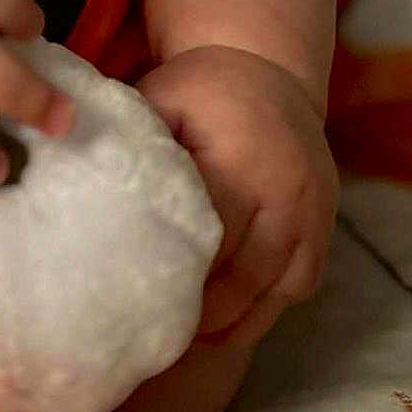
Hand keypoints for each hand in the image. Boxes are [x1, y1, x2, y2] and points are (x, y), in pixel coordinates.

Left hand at [137, 45, 337, 348]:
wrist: (270, 69)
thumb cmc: (202, 89)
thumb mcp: (161, 97)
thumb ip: (134, 140)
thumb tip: (86, 183)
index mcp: (244, 163)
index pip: (212, 237)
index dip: (178, 273)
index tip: (140, 300)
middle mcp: (288, 195)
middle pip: (247, 275)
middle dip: (204, 312)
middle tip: (159, 336)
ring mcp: (314, 215)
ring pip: (277, 290)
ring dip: (236, 321)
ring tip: (188, 342)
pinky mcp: (325, 228)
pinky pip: (299, 285)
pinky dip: (265, 309)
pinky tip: (227, 325)